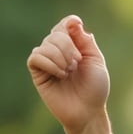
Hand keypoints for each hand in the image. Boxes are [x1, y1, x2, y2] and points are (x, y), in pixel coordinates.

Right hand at [27, 15, 109, 133]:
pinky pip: (35, 57)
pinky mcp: (38, 73)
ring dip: (60, 56)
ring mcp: (47, 62)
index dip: (69, 22)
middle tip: (77, 63)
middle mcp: (59, 52)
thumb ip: (86, 43)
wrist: (88, 111)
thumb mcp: (96, 62)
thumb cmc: (95, 89)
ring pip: (45, 44)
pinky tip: (60, 74)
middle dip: (68, 46)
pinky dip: (49, 62)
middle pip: (56, 33)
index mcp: (74, 48)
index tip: (76, 23)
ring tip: (69, 71)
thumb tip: (74, 23)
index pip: (65, 26)